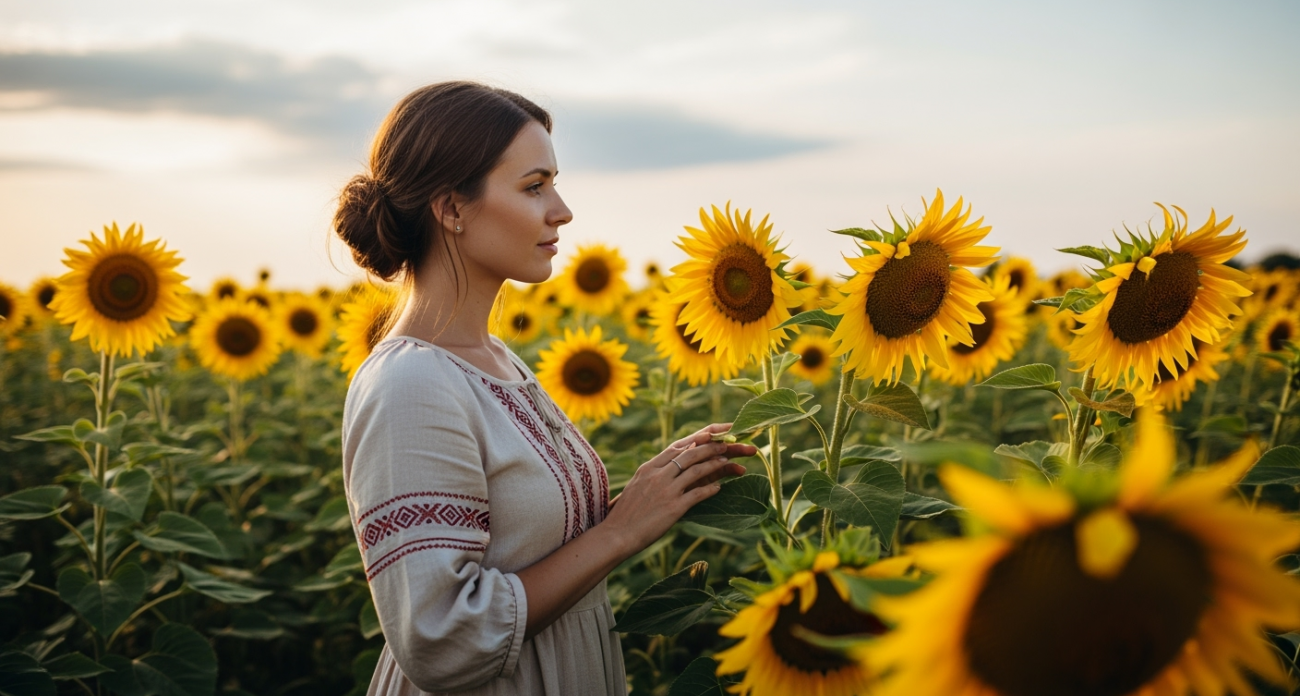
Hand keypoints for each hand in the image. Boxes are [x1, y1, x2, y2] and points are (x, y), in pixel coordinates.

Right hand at [602, 423, 754, 555]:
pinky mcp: (673, 507)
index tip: (709, 435)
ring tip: (726, 460)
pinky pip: (698, 494)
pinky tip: (719, 488)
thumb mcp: (637, 486)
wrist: (616, 534)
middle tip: (725, 443)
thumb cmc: (625, 514)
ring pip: (697, 470)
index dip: (695, 439)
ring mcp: (666, 490)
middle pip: (690, 454)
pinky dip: (710, 489)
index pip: (675, 447)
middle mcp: (658, 475)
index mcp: (648, 468)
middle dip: (710, 446)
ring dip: (714, 463)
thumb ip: (652, 474)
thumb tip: (666, 467)